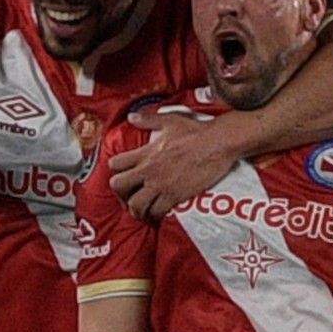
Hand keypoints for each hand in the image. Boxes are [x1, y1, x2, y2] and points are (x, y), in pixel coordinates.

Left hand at [108, 109, 237, 219]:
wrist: (217, 144)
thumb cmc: (195, 131)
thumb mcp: (168, 120)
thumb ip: (147, 120)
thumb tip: (132, 117)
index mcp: (145, 153)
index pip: (115, 164)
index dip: (115, 170)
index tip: (123, 175)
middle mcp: (149, 170)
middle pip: (118, 186)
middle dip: (120, 194)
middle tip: (128, 197)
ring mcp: (161, 185)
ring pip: (135, 205)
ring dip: (136, 209)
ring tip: (142, 210)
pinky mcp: (175, 195)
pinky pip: (157, 211)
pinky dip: (156, 214)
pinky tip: (159, 212)